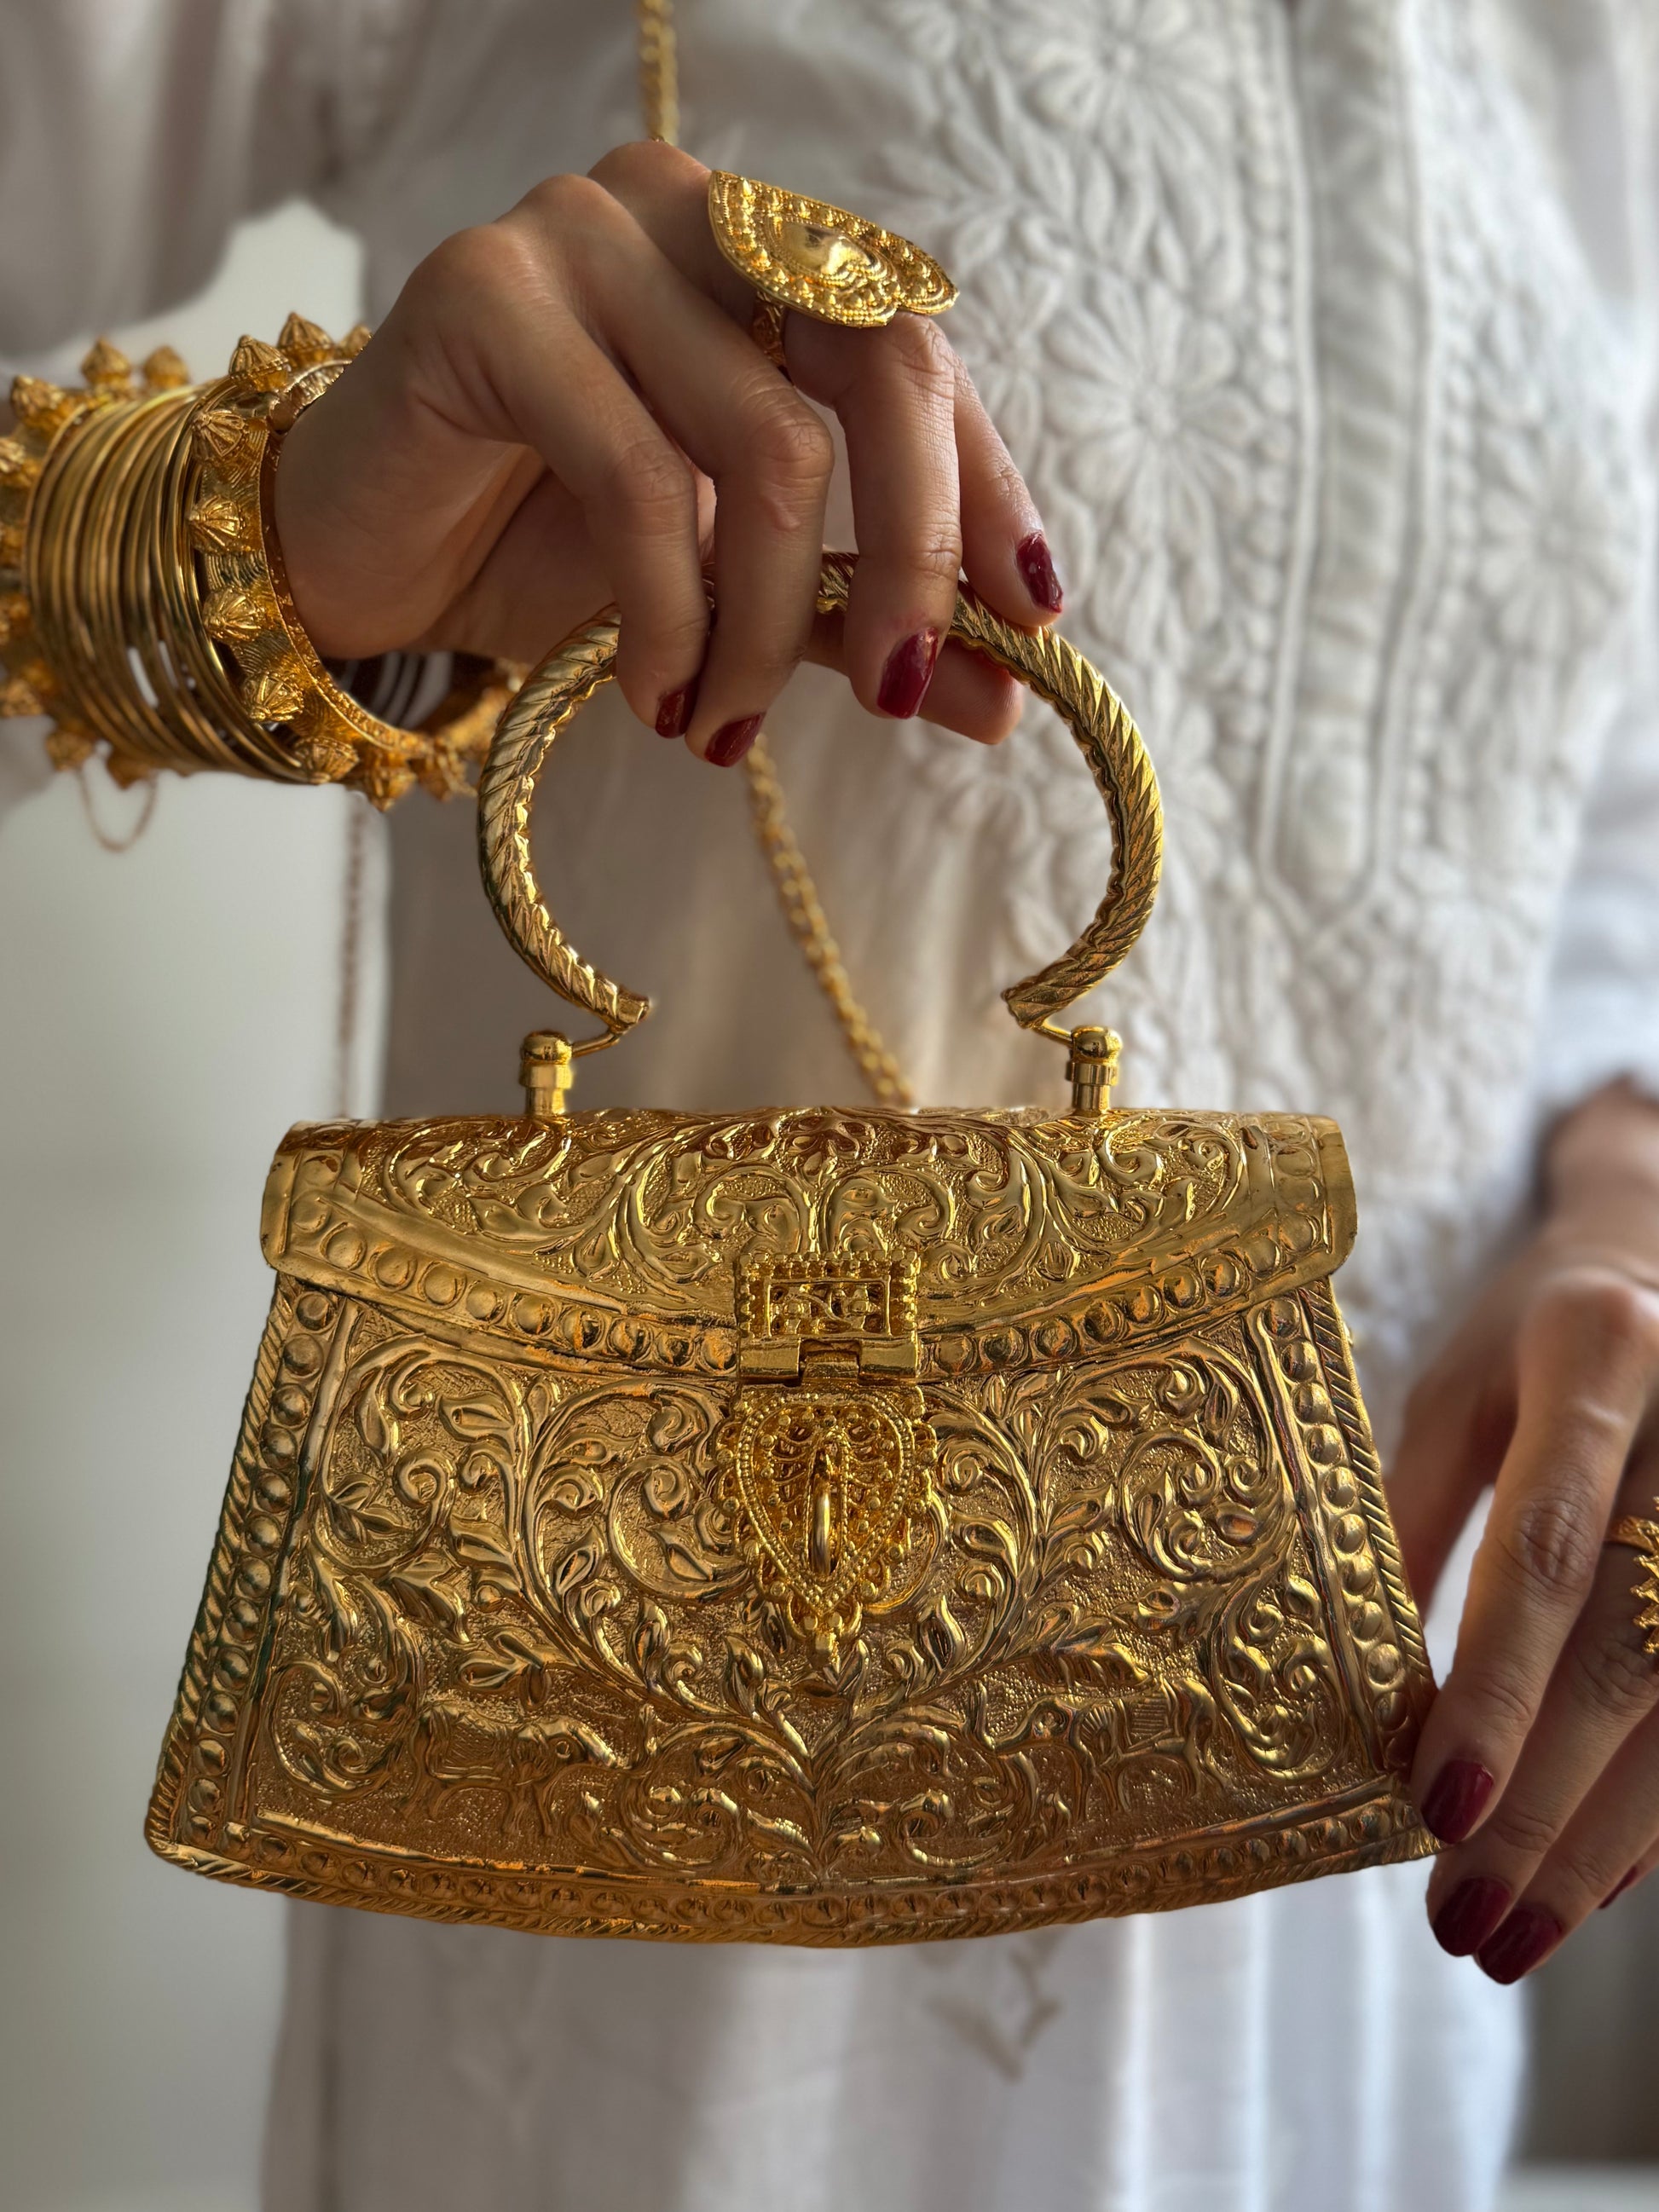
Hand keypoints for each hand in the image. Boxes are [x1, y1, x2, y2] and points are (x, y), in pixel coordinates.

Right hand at [272, 140, 1056, 762]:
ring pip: (771, 447)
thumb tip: (1003, 698)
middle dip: (914, 555)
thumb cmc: (542, 552)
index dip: (984, 494)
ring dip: (766, 627)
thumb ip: (857, 624)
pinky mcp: (487, 295)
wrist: (353, 557)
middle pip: (883, 366)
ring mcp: (585, 234)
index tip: (1028, 629)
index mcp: (760, 256)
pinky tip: (656, 696)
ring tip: (721, 725)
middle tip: (896, 696)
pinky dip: (672, 619)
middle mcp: (688, 210)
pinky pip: (643, 482)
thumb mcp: (732, 593)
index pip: (923, 354)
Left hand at [1389, 1083, 1658, 1980]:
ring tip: (1514, 1934)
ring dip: (1607, 1839)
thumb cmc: (1534, 1325)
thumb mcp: (1456, 1388)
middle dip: (1549, 1800)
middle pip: (1635, 1645)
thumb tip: (1354, 1695)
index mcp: (1598, 1346)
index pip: (1548, 1547)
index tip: (1428, 1806)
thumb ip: (1413, 1523)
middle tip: (1466, 1917)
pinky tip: (1596, 1878)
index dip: (1495, 1687)